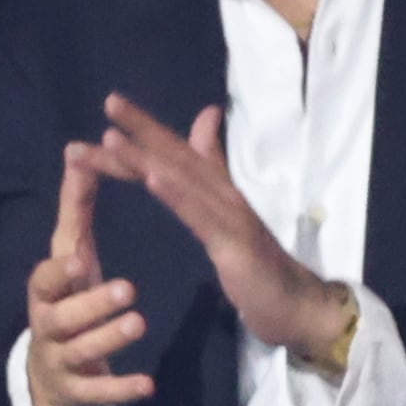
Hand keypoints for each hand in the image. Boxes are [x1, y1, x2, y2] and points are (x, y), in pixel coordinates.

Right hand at [23, 144, 151, 405]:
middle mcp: (47, 325)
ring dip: (109, 338)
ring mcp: (61, 361)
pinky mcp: (78, 392)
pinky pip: (98, 393)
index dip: (60, 269)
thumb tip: (78, 152)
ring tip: (140, 323)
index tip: (80, 255)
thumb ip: (75, 209)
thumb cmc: (66, 302)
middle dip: (91, 302)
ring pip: (81, 351)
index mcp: (46, 291)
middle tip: (128, 288)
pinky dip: (120, 388)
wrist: (50, 376)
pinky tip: (147, 385)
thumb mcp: (68, 256)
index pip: (46, 277)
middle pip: (61, 316)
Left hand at [86, 96, 342, 356]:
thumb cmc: (257, 262)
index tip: (111, 102)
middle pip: (176, 156)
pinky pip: (200, 216)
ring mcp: (229, 215)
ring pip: (182, 180)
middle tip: (109, 101)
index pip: (176, 152)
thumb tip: (207, 119)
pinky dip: (175, 195)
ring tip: (112, 138)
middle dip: (141, 128)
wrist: (296, 303)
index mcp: (216, 189)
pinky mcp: (233, 243)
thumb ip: (213, 168)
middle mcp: (222, 193)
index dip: (145, 127)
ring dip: (146, 157)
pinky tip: (151, 179)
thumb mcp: (226, 214)